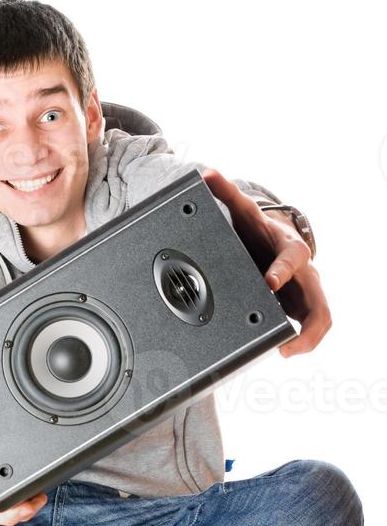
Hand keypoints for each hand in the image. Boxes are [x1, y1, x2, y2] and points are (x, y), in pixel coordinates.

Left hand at [201, 168, 331, 357]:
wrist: (274, 241)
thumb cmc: (260, 231)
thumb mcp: (246, 212)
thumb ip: (226, 193)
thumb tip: (205, 173)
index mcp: (289, 248)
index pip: (293, 257)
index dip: (283, 270)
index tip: (269, 282)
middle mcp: (303, 272)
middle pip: (319, 299)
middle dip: (308, 323)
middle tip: (288, 341)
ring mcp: (304, 292)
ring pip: (320, 318)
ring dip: (307, 339)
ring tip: (286, 352)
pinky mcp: (299, 308)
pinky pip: (308, 328)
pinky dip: (299, 342)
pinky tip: (282, 352)